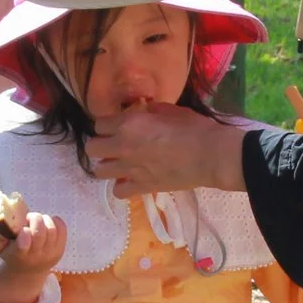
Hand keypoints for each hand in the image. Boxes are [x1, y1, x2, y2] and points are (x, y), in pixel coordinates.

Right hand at [0, 211, 65, 302]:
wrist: (29, 272)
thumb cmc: (13, 254)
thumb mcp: (1, 249)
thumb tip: (4, 228)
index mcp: (20, 255)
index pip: (24, 244)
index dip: (24, 233)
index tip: (23, 229)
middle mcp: (36, 255)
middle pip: (40, 232)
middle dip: (35, 219)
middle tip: (29, 218)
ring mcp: (50, 253)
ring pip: (52, 229)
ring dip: (44, 219)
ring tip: (38, 221)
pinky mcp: (60, 249)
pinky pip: (62, 229)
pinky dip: (56, 221)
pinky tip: (48, 222)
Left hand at [84, 104, 248, 197]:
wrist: (210, 155)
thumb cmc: (194, 128)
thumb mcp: (170, 111)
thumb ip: (150, 111)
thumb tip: (143, 112)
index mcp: (129, 123)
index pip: (99, 123)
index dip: (107, 125)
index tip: (116, 127)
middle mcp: (123, 146)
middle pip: (92, 148)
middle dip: (100, 145)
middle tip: (113, 146)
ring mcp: (130, 169)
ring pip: (99, 171)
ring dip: (108, 166)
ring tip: (120, 165)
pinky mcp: (141, 187)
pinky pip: (118, 192)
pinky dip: (121, 187)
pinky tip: (130, 181)